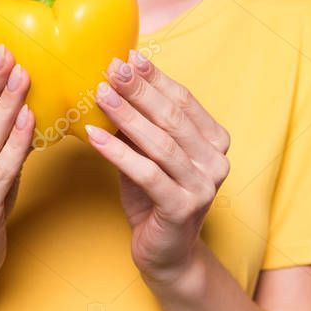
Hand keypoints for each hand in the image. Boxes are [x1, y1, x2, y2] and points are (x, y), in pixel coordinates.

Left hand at [86, 50, 229, 282]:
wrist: (166, 253)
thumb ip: (141, 124)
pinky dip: (118, 153)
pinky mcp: (183, 208)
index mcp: (215, 142)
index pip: (184, 101)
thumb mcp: (147, 154)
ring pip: (161, 143)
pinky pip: (147, 173)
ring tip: (99, 94)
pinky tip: (93, 136)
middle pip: (173, 118)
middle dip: (140, 90)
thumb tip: (113, 81)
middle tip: (112, 68)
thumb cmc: (153, 197)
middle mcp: (216, 162)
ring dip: (127, 115)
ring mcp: (203, 187)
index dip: (157, 78)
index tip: (130, 57)